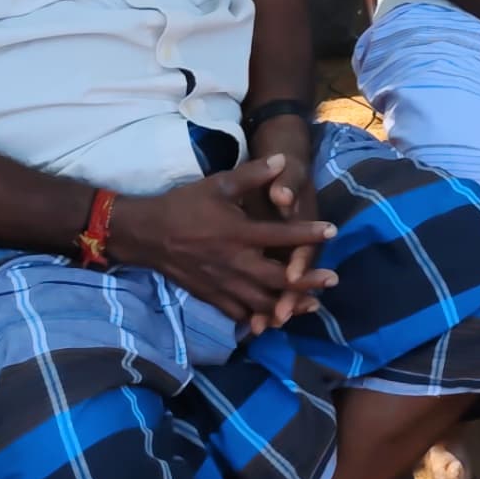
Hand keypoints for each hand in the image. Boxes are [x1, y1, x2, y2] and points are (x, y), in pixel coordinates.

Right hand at [103, 162, 336, 327]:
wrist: (147, 234)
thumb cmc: (184, 206)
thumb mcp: (218, 184)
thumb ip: (252, 174)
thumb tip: (283, 159)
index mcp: (239, 233)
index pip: (282, 234)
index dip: (309, 233)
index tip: (332, 231)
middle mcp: (235, 262)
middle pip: (280, 279)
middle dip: (308, 281)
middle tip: (332, 280)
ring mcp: (224, 284)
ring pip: (263, 302)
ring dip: (290, 305)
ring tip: (312, 305)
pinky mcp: (212, 297)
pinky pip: (240, 314)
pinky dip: (259, 318)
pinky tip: (275, 319)